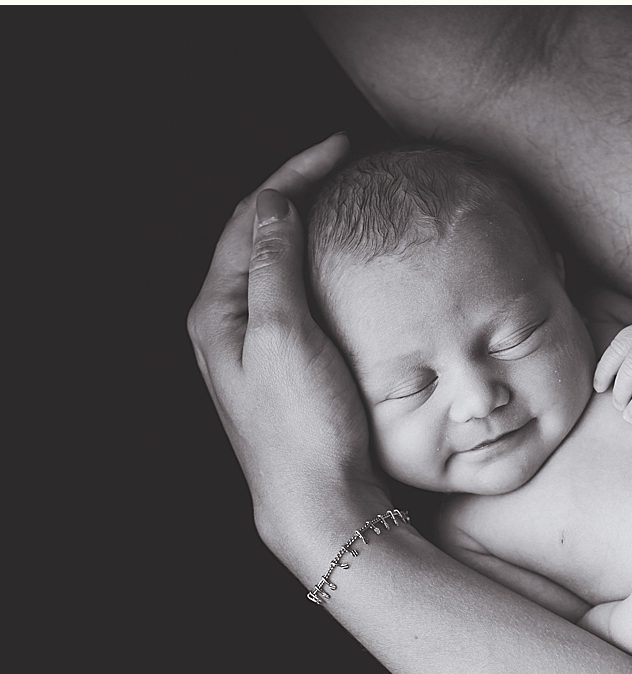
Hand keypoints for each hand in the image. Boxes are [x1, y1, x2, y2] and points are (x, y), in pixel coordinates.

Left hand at [186, 134, 389, 569]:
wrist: (319, 501)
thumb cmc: (302, 426)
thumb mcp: (284, 335)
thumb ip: (274, 267)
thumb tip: (275, 205)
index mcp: (218, 311)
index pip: (252, 217)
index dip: (293, 175)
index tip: (340, 148)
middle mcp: (229, 324)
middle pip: (258, 235)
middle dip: (299, 193)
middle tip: (346, 165)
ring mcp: (256, 346)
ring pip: (278, 265)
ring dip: (308, 228)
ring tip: (347, 204)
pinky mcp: (286, 366)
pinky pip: (295, 296)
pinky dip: (318, 267)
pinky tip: (347, 268)